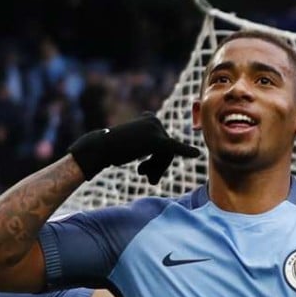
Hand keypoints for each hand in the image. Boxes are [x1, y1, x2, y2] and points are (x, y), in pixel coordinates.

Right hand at [69, 112, 200, 184]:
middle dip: (158, 167)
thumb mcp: (133, 146)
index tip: (144, 172)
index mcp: (150, 118)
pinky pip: (173, 148)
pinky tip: (195, 155)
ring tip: (142, 174)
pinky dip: (185, 151)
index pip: (164, 143)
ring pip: (168, 155)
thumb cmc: (113, 150)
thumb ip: (149, 146)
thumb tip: (162, 153)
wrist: (99, 149)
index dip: (157, 161)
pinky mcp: (155, 140)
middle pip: (168, 150)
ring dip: (157, 169)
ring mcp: (155, 129)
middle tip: (145, 178)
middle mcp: (154, 120)